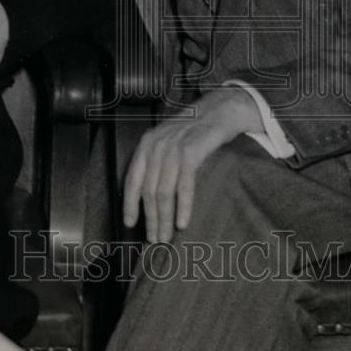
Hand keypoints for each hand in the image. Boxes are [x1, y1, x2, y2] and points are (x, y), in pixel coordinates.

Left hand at [123, 87, 262, 243]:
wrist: (220, 111)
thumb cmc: (195, 131)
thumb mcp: (169, 142)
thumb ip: (158, 163)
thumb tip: (151, 197)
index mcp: (146, 144)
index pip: (132, 179)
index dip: (130, 204)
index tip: (130, 224)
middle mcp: (156, 146)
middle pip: (148, 190)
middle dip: (151, 218)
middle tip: (155, 239)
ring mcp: (173, 148)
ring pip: (163, 191)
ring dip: (165, 218)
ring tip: (167, 236)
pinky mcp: (191, 152)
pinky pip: (184, 185)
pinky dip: (182, 206)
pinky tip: (183, 223)